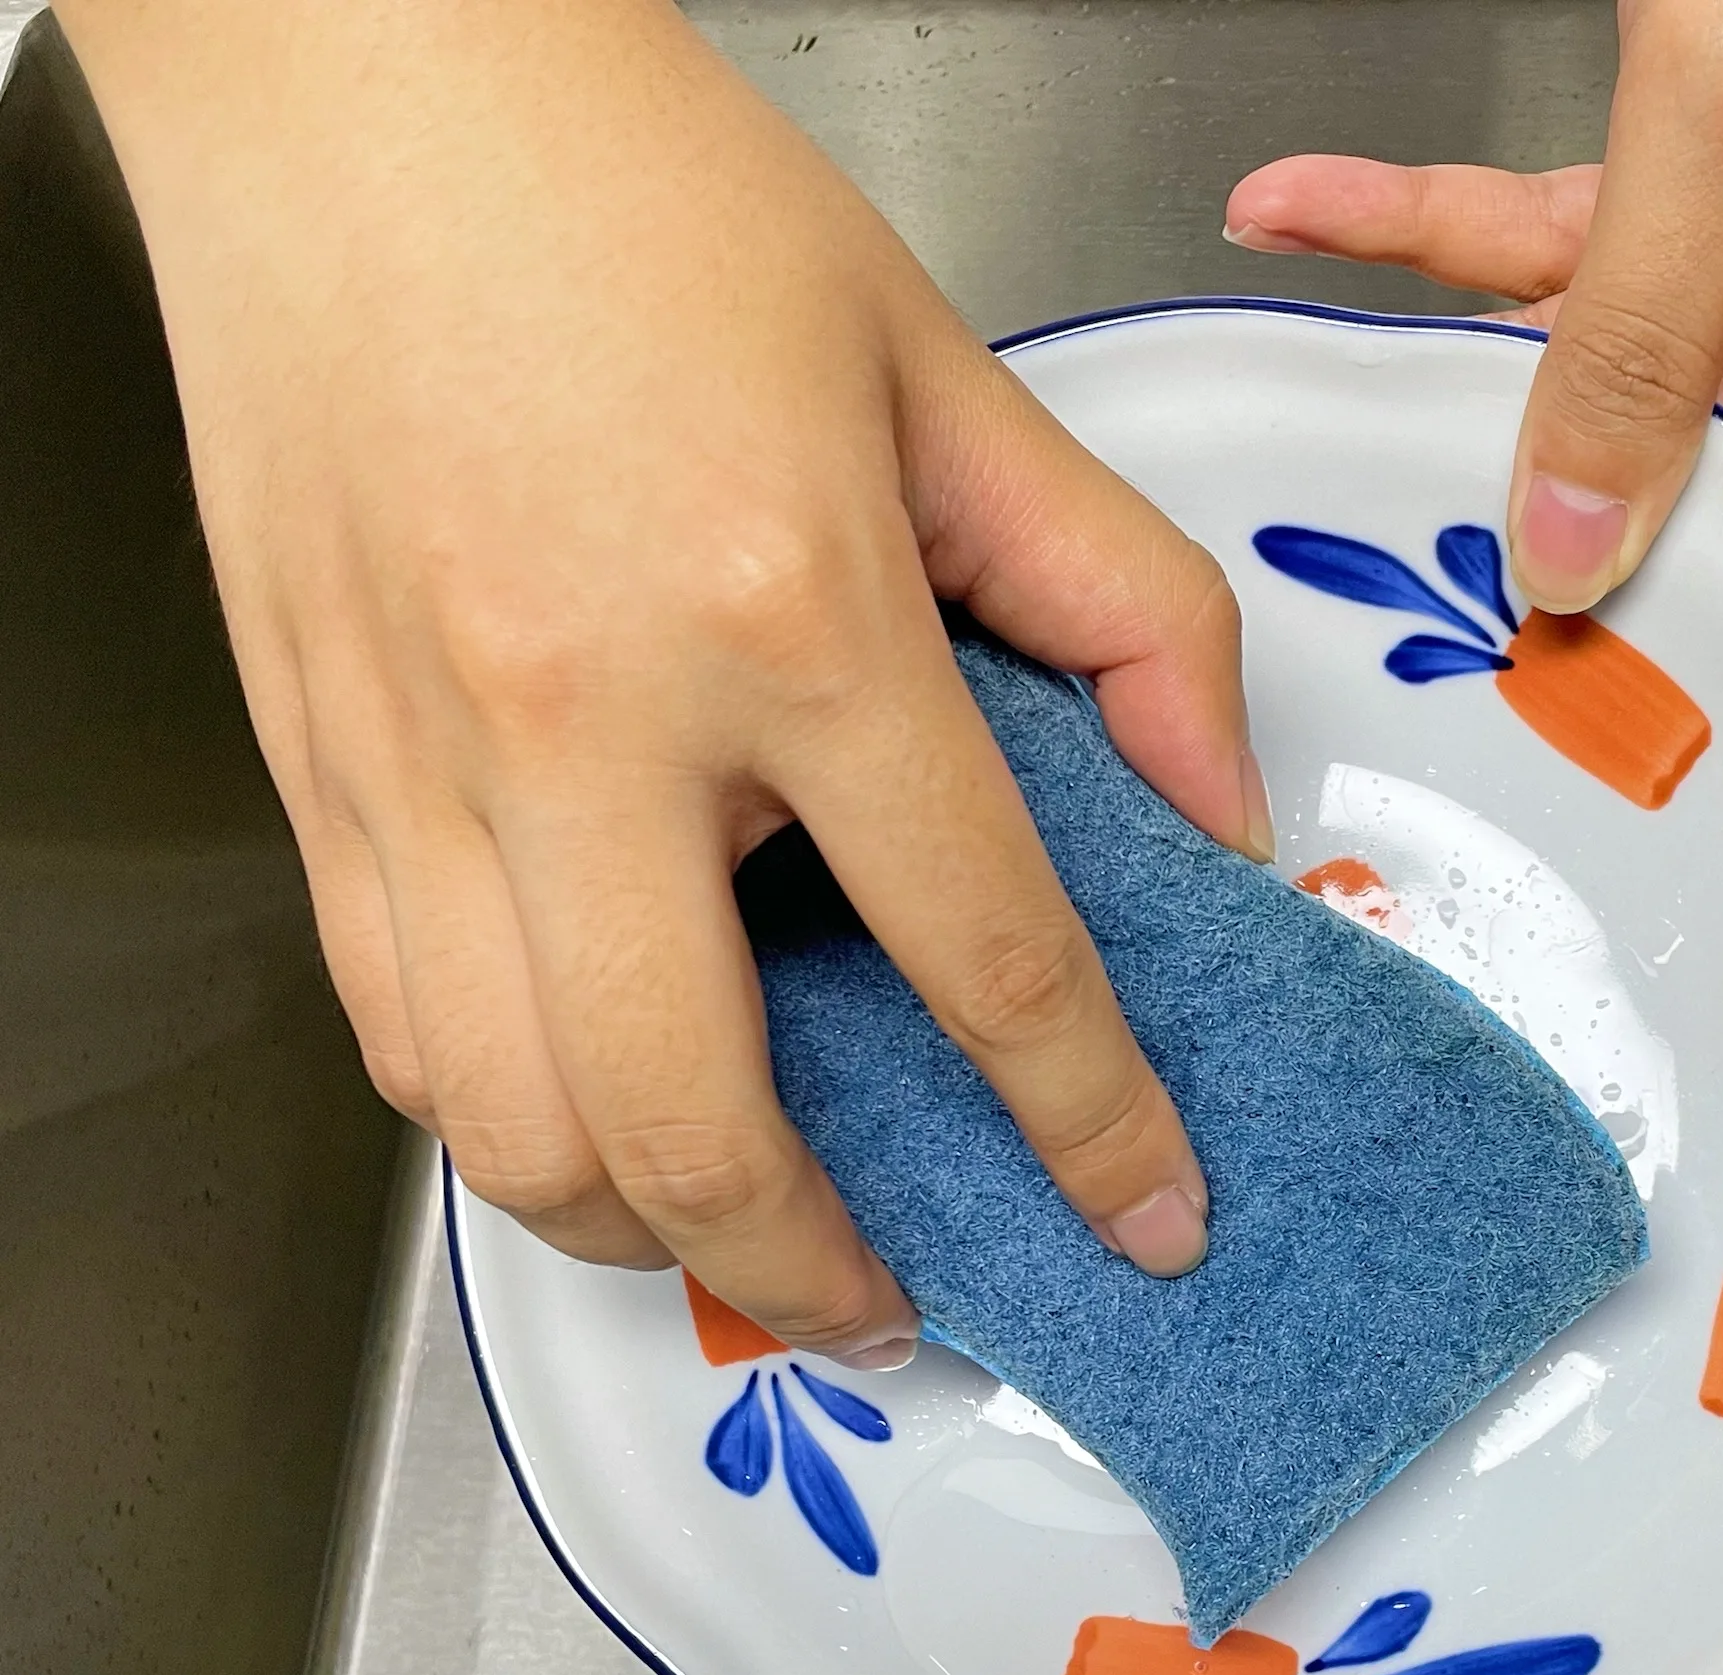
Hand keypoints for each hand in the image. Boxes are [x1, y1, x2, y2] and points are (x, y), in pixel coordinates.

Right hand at [57, 0, 1267, 1365]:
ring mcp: (418, 758)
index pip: (985, 956)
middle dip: (817, 1273)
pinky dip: (499, 1127)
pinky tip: (585, 1118)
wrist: (357, 71)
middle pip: (697, 1123)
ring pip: (509, 1125)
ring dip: (645, 1238)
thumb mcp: (948, 379)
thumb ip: (1118, 608)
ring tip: (743, 1246)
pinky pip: (390, 1029)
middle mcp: (585, 719)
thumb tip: (1211, 805)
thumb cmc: (643, 196)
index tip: (1141, 1214)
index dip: (1090, 1126)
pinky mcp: (314, 763)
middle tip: (897, 1306)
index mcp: (790, 613)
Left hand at [1225, 0, 1722, 627]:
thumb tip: (1568, 537)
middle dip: (1573, 532)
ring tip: (1352, 429)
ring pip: (1624, 381)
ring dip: (1472, 370)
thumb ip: (1639, 331)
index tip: (1619, 723)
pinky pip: (1567, 241)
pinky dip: (1437, 222)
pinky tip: (1311, 213)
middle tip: (1437, 593)